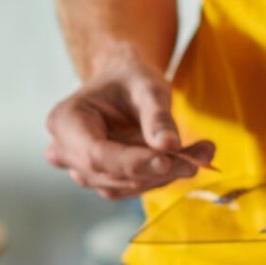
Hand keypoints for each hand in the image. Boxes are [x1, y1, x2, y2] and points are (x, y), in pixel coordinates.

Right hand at [44, 60, 214, 200]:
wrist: (124, 81)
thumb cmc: (131, 78)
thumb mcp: (148, 87)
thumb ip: (158, 116)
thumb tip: (169, 146)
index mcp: (65, 121)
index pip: (95, 154)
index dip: (132, 163)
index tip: (169, 162)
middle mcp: (65, 150)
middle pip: (110, 174)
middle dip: (156, 171)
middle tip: (198, 159)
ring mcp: (81, 169)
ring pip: (123, 186)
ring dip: (164, 176)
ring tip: (200, 155)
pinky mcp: (103, 179)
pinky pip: (132, 186)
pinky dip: (161, 176)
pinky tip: (187, 160)